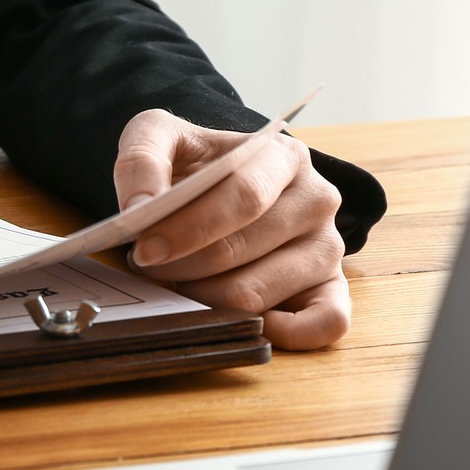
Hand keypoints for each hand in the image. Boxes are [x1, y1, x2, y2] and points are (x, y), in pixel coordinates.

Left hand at [113, 110, 348, 349]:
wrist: (216, 184)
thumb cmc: (193, 165)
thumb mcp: (159, 136)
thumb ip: (141, 159)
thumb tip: (139, 205)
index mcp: (283, 156)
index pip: (244, 197)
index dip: (190, 228)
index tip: (145, 248)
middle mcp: (316, 200)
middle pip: (243, 250)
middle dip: (183, 265)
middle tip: (150, 265)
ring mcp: (328, 248)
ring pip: (258, 294)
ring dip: (202, 298)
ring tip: (177, 280)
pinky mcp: (331, 289)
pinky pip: (326, 323)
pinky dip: (280, 333)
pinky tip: (231, 320)